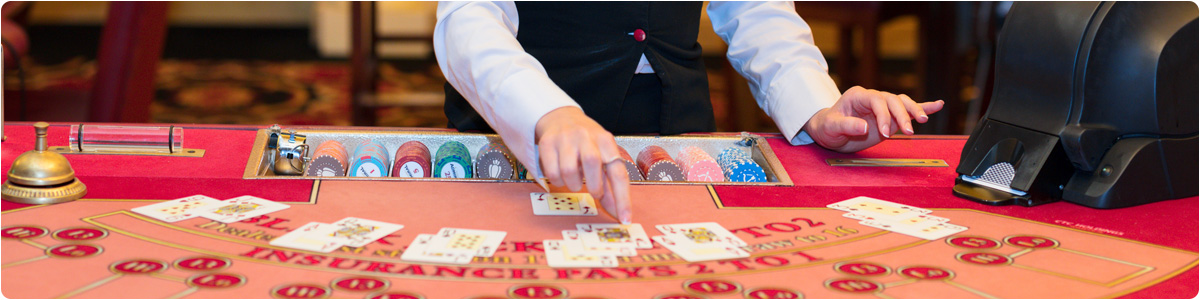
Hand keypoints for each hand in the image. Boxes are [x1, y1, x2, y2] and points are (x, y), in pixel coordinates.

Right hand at [535, 106, 631, 223]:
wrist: (561, 118)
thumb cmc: (587, 144)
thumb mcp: (603, 157)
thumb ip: (610, 185)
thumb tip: (618, 213)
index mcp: (606, 141)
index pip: (618, 172)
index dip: (622, 198)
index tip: (624, 219)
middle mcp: (587, 136)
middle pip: (592, 164)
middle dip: (594, 187)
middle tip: (593, 192)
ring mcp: (565, 138)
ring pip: (568, 171)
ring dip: (572, 184)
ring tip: (574, 178)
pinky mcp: (547, 143)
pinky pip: (551, 172)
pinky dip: (556, 180)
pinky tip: (560, 172)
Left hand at [803, 86, 943, 152]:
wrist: (829, 132)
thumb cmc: (827, 128)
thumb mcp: (831, 128)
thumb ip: (846, 126)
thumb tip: (864, 127)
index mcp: (858, 95)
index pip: (877, 100)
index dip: (884, 115)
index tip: (886, 133)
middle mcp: (873, 98)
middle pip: (893, 101)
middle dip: (902, 115)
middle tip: (908, 132)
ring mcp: (883, 106)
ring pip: (902, 102)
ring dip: (914, 110)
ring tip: (922, 120)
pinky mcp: (890, 116)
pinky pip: (907, 109)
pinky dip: (923, 106)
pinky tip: (938, 105)